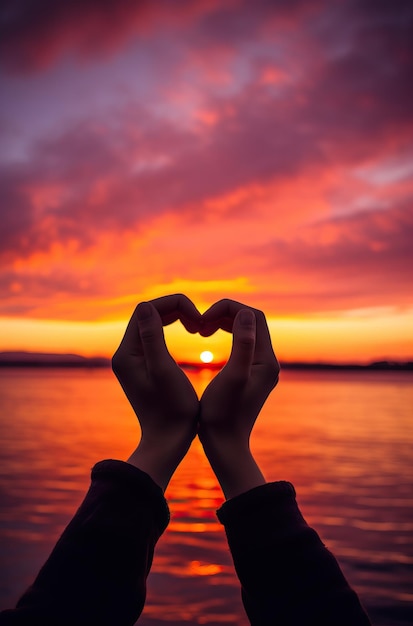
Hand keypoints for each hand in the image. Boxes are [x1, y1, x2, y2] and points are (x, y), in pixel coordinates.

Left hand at [112, 294, 201, 489]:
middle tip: (202, 322)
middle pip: (149, 314)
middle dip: (177, 310)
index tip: (199, 318)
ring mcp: (133, 360)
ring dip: (177, 318)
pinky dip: (174, 330)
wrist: (167, 442)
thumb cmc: (171, 411)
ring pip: (153, 323)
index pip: (147, 309)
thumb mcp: (164, 371)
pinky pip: (156, 336)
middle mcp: (125, 353)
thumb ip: (153, 337)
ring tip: (199, 326)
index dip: (175, 305)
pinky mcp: (143, 367)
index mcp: (127, 353)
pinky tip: (192, 334)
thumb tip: (146, 306)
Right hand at [198, 299, 279, 497]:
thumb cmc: (223, 415)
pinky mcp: (250, 375)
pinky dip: (224, 336)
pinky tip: (207, 340)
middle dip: (225, 314)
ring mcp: (260, 368)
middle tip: (199, 323)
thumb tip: (245, 314)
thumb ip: (242, 344)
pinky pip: (241, 344)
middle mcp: (268, 361)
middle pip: (251, 321)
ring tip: (200, 329)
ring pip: (245, 331)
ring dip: (224, 323)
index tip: (203, 317)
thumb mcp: (232, 377)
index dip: (228, 309)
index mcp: (266, 360)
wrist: (225, 445)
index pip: (253, 316)